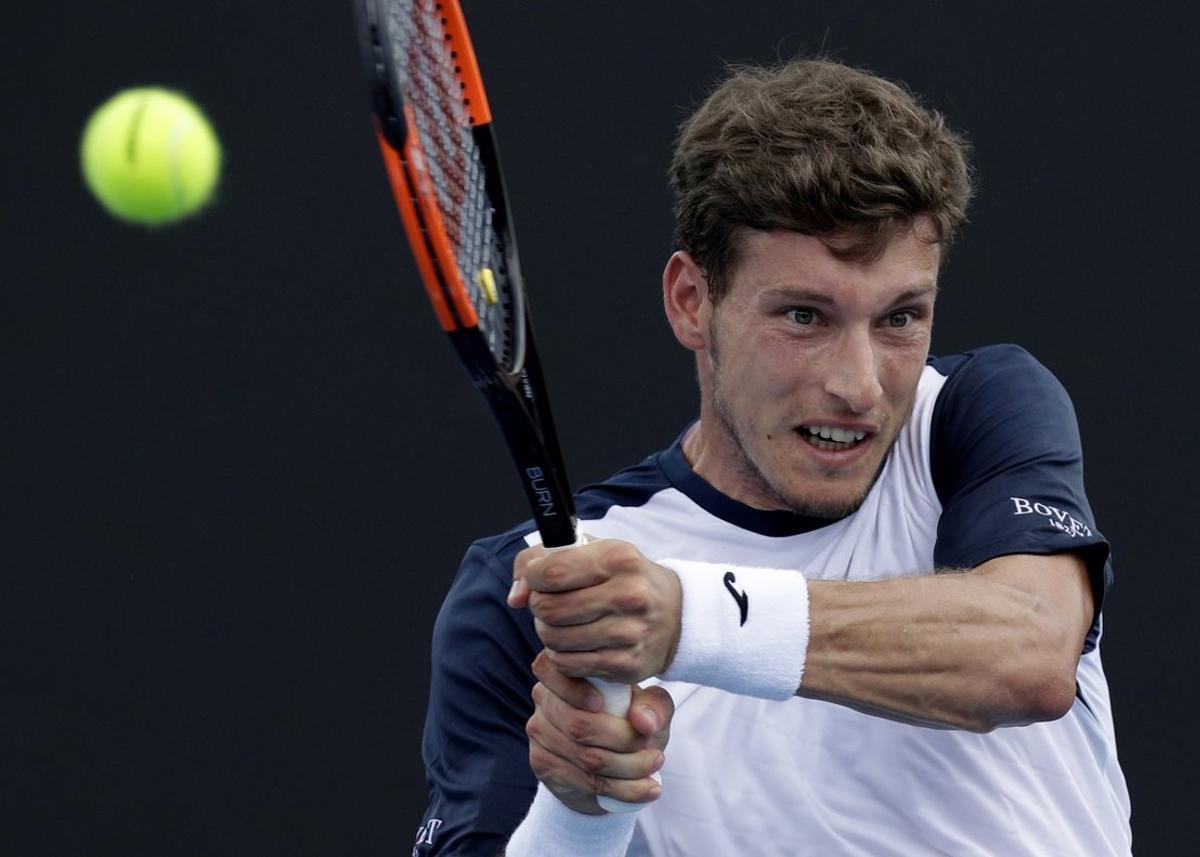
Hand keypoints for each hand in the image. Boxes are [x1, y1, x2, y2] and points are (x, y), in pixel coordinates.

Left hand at [508, 539, 682, 683]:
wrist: (677, 616)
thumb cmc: (624, 578)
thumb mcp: (592, 552)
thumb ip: (541, 560)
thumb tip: (515, 597)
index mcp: (618, 559)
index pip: (552, 572)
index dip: (534, 578)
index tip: (539, 579)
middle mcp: (628, 595)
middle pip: (549, 609)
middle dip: (539, 607)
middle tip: (551, 604)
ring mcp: (629, 633)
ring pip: (554, 640)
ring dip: (548, 633)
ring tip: (564, 623)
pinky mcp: (626, 665)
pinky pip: (568, 664)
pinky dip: (562, 655)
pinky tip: (576, 644)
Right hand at [526, 650, 673, 813]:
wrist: (613, 764)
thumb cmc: (629, 722)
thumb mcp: (648, 709)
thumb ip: (653, 706)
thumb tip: (643, 722)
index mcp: (564, 671)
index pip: (554, 672)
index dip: (577, 691)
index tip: (604, 705)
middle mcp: (544, 698)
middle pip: (579, 725)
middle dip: (625, 741)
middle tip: (655, 748)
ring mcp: (539, 732)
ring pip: (586, 757)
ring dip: (630, 768)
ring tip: (655, 765)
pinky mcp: (542, 764)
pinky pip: (585, 781)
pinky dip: (623, 789)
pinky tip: (647, 789)